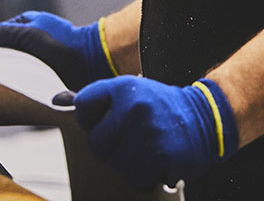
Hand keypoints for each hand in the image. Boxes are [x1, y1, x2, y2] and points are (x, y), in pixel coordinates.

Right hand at [0, 11, 114, 89]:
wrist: (95, 65)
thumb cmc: (62, 45)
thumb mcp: (29, 36)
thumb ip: (3, 34)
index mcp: (26, 24)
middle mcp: (31, 40)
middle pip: (4, 52)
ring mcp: (38, 58)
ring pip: (13, 69)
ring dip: (5, 78)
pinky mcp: (45, 76)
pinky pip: (25, 82)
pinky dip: (17, 87)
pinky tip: (9, 98)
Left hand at [67, 75, 238, 189]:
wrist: (208, 118)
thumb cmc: (161, 108)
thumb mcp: (131, 91)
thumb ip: (96, 99)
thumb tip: (56, 101)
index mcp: (122, 86)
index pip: (83, 106)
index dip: (92, 119)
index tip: (108, 120)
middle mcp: (132, 107)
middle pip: (96, 142)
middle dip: (110, 146)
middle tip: (130, 138)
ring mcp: (147, 133)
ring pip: (115, 164)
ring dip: (128, 163)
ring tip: (146, 148)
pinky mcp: (160, 157)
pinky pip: (135, 177)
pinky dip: (144, 175)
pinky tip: (156, 160)